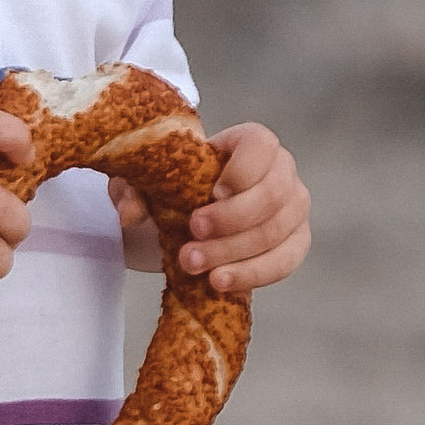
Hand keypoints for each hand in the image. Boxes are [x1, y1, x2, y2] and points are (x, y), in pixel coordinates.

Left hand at [109, 118, 309, 293]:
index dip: (242, 170)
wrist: (182, 219)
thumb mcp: (144, 183)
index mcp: (250, 142)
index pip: (262, 145)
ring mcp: (292, 208)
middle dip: (233, 219)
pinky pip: (286, 261)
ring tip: (195, 265)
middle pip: (275, 193)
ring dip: (235, 252)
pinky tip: (220, 282)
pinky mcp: (294, 242)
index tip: (211, 193)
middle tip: (193, 233)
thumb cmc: (172, 188)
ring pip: (279, 231)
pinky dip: (253, 274)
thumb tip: (130, 213)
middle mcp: (281, 170)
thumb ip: (133, 190)